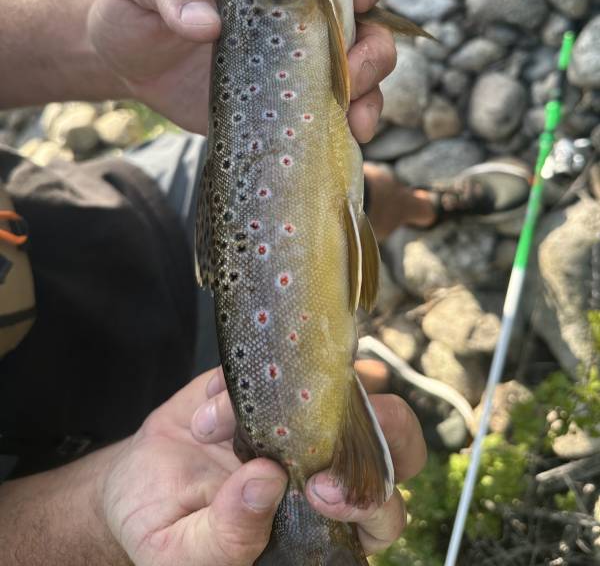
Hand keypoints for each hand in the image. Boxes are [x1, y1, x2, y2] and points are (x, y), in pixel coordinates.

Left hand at [87, 0, 395, 138]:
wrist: (122, 58)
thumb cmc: (137, 2)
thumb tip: (206, 23)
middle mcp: (297, 24)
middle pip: (364, 30)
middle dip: (372, 51)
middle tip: (349, 76)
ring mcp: (293, 69)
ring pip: (358, 78)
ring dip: (369, 97)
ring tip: (356, 122)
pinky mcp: (280, 107)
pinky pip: (327, 116)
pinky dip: (346, 127)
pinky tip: (348, 139)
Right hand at [99, 367, 425, 565]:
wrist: (138, 478)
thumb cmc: (166, 526)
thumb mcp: (183, 550)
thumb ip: (227, 536)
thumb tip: (266, 483)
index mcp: (323, 525)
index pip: (382, 515)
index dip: (370, 499)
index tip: (319, 491)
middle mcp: (329, 467)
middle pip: (396, 447)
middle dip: (380, 426)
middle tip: (322, 423)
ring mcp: (310, 417)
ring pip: (362, 389)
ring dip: (302, 391)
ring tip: (225, 418)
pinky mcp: (280, 379)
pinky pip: (292, 358)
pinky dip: (252, 372)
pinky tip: (209, 404)